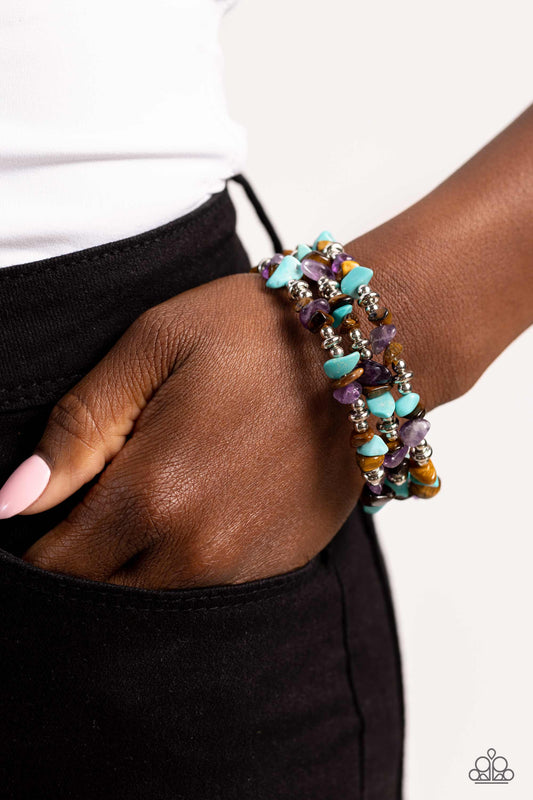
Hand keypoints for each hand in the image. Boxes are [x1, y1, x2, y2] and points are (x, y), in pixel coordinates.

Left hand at [18, 273, 363, 588]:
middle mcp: (195, 548)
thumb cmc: (256, 335)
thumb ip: (78, 427)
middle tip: (92, 504)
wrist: (365, 355)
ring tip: (148, 502)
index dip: (34, 545)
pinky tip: (196, 510)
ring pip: (150, 600)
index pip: (55, 562)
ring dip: (132, 566)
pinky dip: (183, 566)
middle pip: (99, 592)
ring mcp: (242, 567)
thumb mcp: (153, 347)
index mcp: (151, 492)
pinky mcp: (277, 567)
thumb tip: (13, 499)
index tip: (41, 517)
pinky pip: (204, 593)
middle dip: (80, 560)